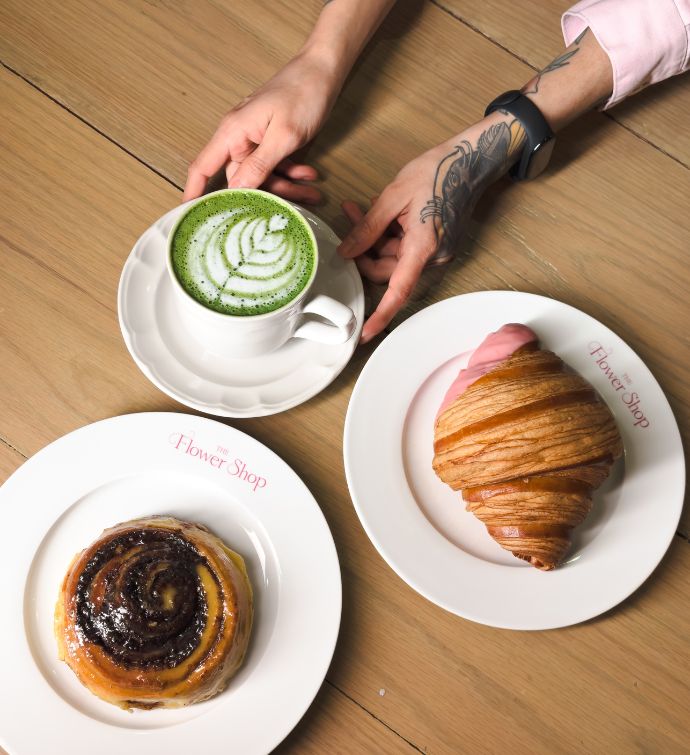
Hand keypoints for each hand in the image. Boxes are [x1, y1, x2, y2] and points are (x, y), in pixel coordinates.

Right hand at [183, 49, 340, 203]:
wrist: (323, 70)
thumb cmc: (302, 93)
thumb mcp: (284, 135)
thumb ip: (260, 165)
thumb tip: (236, 190)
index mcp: (233, 133)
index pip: (203, 167)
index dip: (194, 193)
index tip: (187, 217)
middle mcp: (239, 138)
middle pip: (242, 181)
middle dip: (269, 195)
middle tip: (298, 202)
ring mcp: (255, 139)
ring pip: (263, 177)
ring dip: (287, 186)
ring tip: (312, 191)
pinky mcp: (271, 140)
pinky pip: (274, 166)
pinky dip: (291, 173)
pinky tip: (309, 174)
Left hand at [338, 112, 524, 342]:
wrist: (469, 160)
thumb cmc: (436, 172)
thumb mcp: (392, 196)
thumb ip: (367, 227)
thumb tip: (346, 252)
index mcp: (422, 246)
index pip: (398, 290)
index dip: (380, 314)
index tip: (365, 334)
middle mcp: (432, 255)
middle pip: (387, 270)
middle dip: (364, 248)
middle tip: (350, 213)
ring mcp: (435, 251)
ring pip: (393, 258)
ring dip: (374, 237)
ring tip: (361, 205)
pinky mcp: (435, 244)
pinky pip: (404, 248)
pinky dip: (389, 233)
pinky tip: (383, 210)